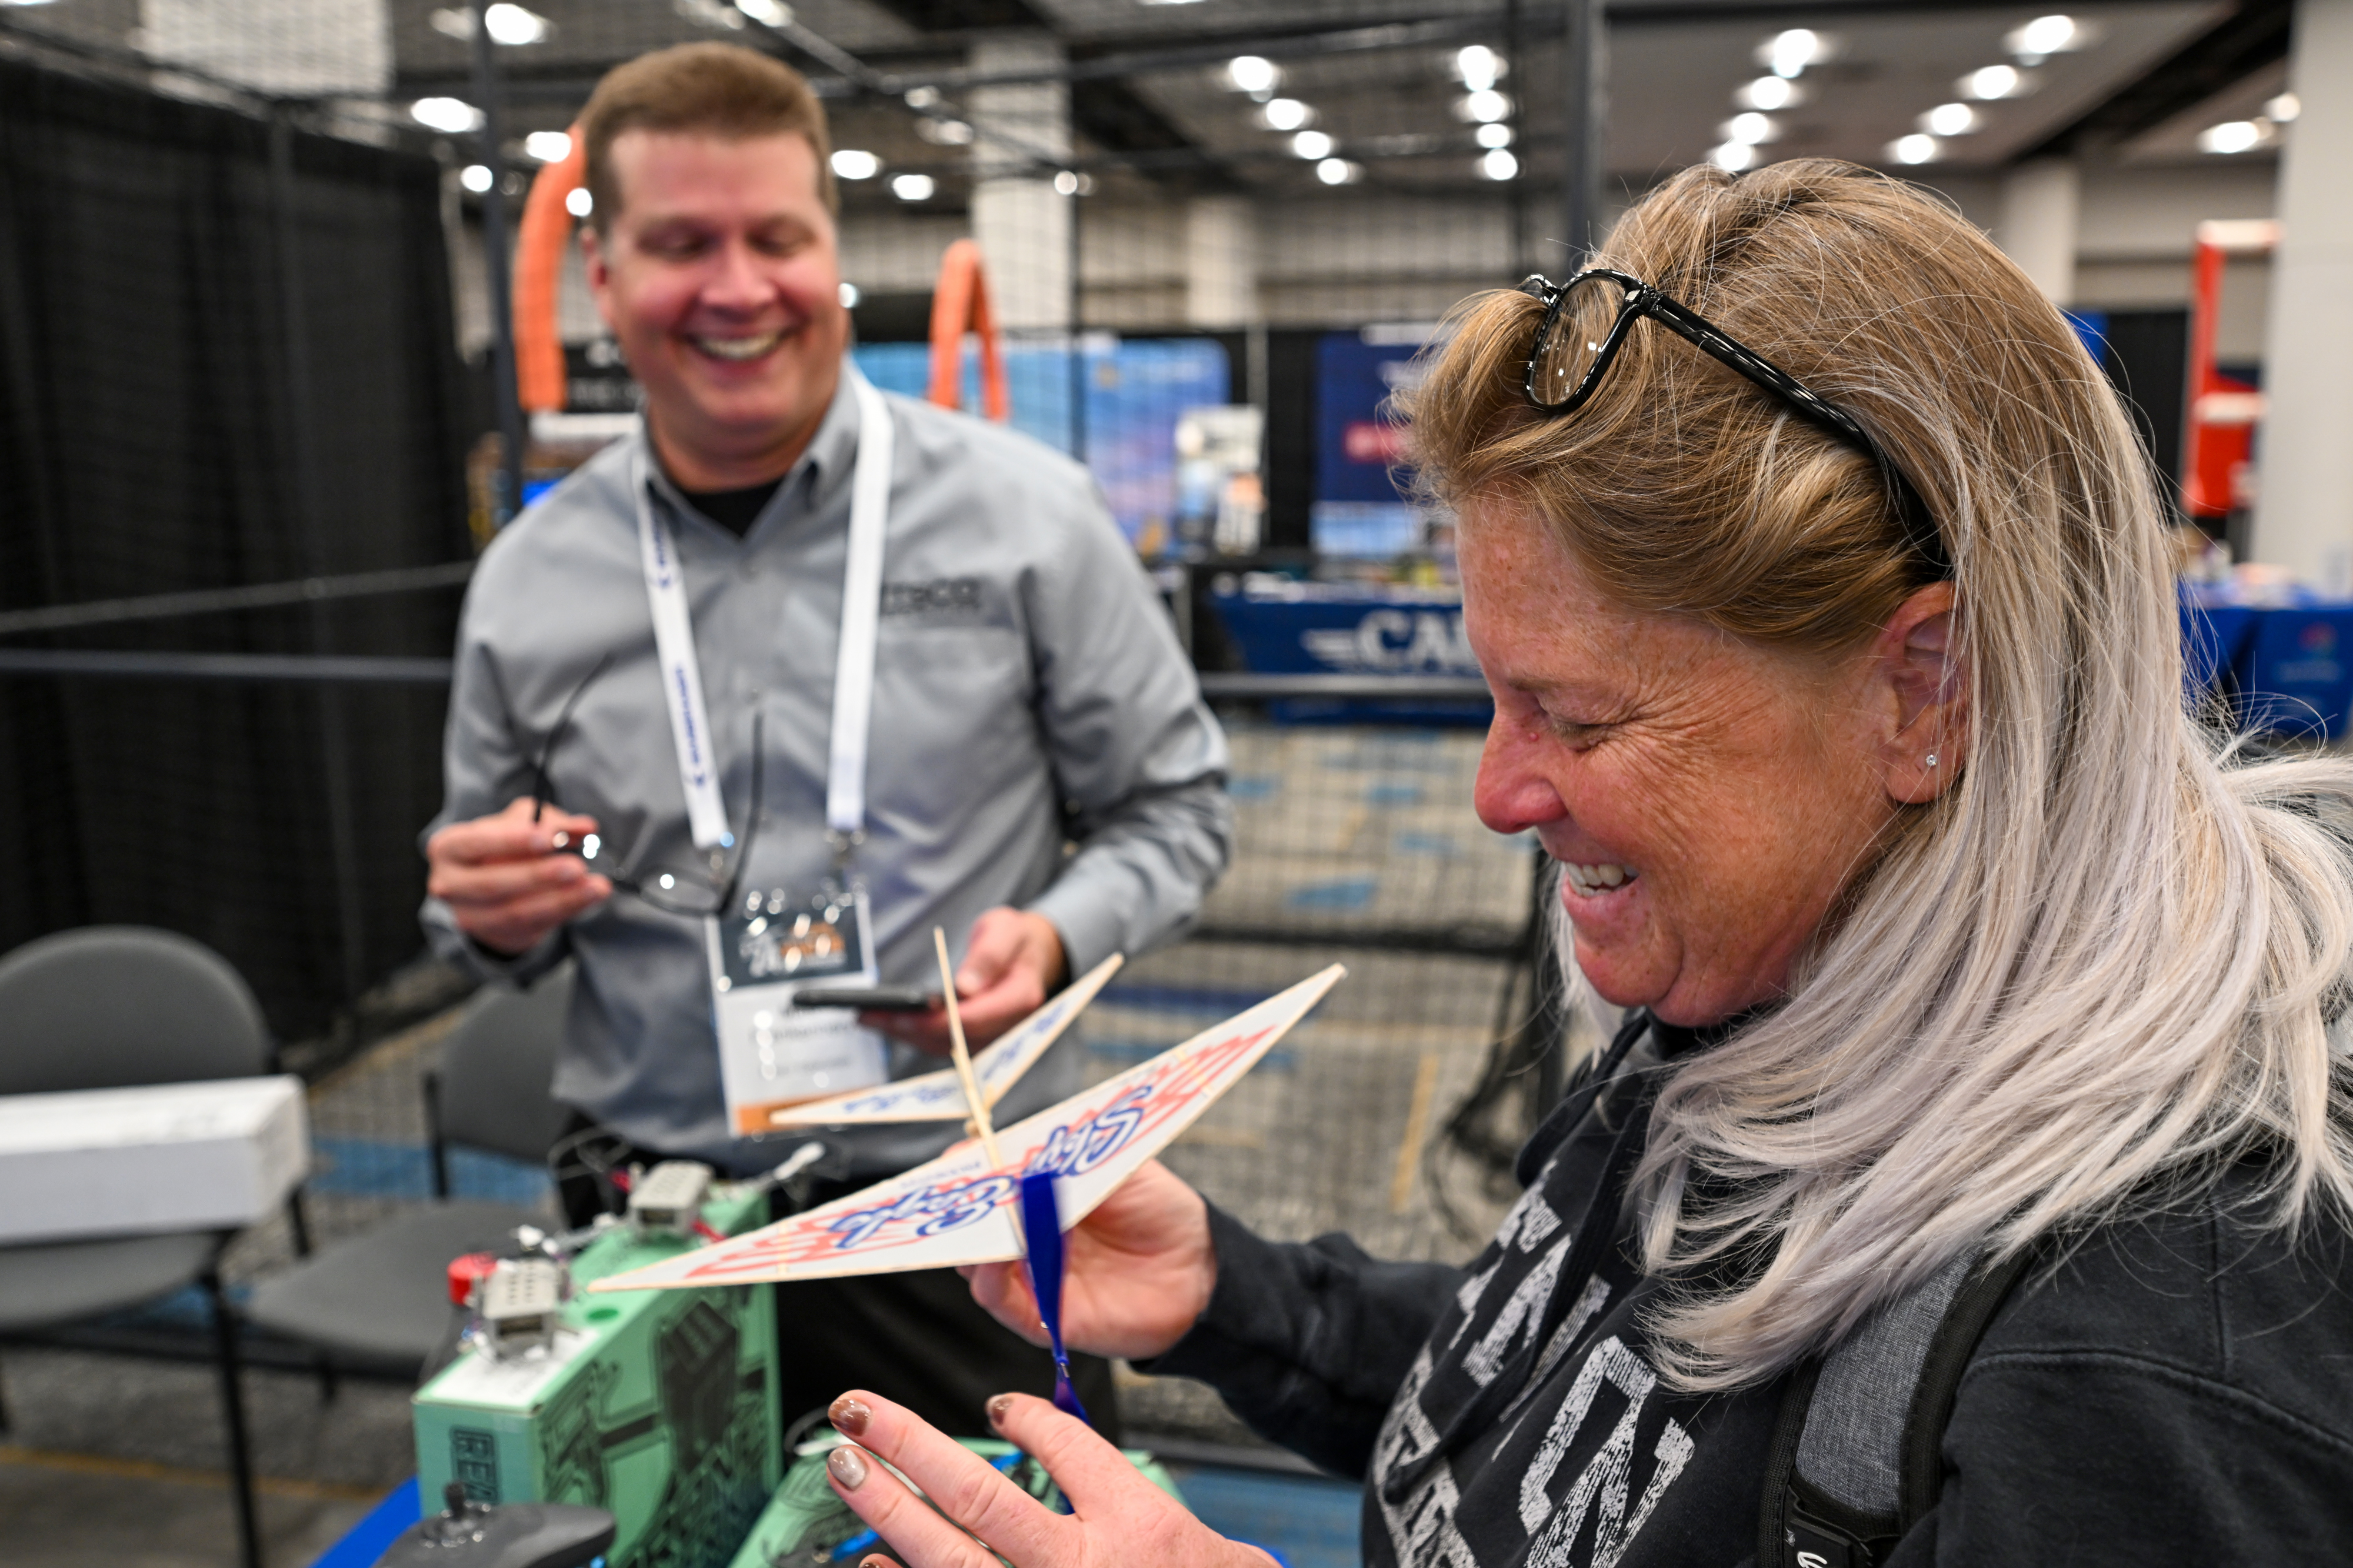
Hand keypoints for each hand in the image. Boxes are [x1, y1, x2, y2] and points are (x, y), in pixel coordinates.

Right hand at [425, 796, 611, 956]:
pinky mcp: (496, 935)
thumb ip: (553, 822)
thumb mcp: (523, 822)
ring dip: (561, 899)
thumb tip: (586, 827)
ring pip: (516, 912)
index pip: (476, 843)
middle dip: (538, 876)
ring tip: (596, 886)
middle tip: (578, 866)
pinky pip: (533, 925)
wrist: (491, 884)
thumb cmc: (503, 843)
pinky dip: (566, 909)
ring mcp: (470, 916)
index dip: (511, 842)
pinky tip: (590, 896)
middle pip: (493, 884)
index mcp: (448, 847)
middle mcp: (449, 885)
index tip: (548, 838)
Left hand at [823, 1390, 1275, 1567]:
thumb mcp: (1217, 1552)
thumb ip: (1135, 1495)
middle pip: (980, 1497)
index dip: (1027, 1419)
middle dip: (912, 1448)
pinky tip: (871, 1561)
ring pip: (951, 1556)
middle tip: (860, 1413)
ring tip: (847, 1466)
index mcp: (1137, 1530)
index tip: (1000, 1404)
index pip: (1069, 1449)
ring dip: (890, 1508)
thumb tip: (1040, 1428)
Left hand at [866, 908, 1066, 1055]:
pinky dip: (914, 1034)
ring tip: (870, 1018)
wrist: (1028, 953)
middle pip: (955, 1039)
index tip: (905, 1013)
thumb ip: (988, 956)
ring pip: (945, 1047)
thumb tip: (964, 987)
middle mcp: (1008, 1027)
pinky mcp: (976, 1039)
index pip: (975, 1019)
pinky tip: (888, 1022)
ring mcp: (992, 1037)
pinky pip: (943, 1044)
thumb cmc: (1014, 939)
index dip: (939, 1020)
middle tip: (871, 1016)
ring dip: (906, 1035)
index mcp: (1020, 999)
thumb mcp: (1004, 931)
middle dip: (911, 1029)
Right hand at [959, 1159, 1213, 1361]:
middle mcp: (1027, 1236)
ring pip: (976, 1262)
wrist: (1200, 1271)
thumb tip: (1012, 1153)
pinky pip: (1000, 1300)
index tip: (955, 1158)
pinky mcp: (1041, 1317)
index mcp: (1039, 1195)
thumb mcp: (1116, 1165)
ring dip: (967, 1241)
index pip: (986, 1181)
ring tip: (973, 1221)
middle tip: (947, 1192)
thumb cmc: (1160, 1211)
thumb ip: (1067, 1158)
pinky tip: (991, 1256)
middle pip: (970, 1224)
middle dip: (953, 1208)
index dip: (966, 1169)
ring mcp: (1031, 1276)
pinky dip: (987, 1277)